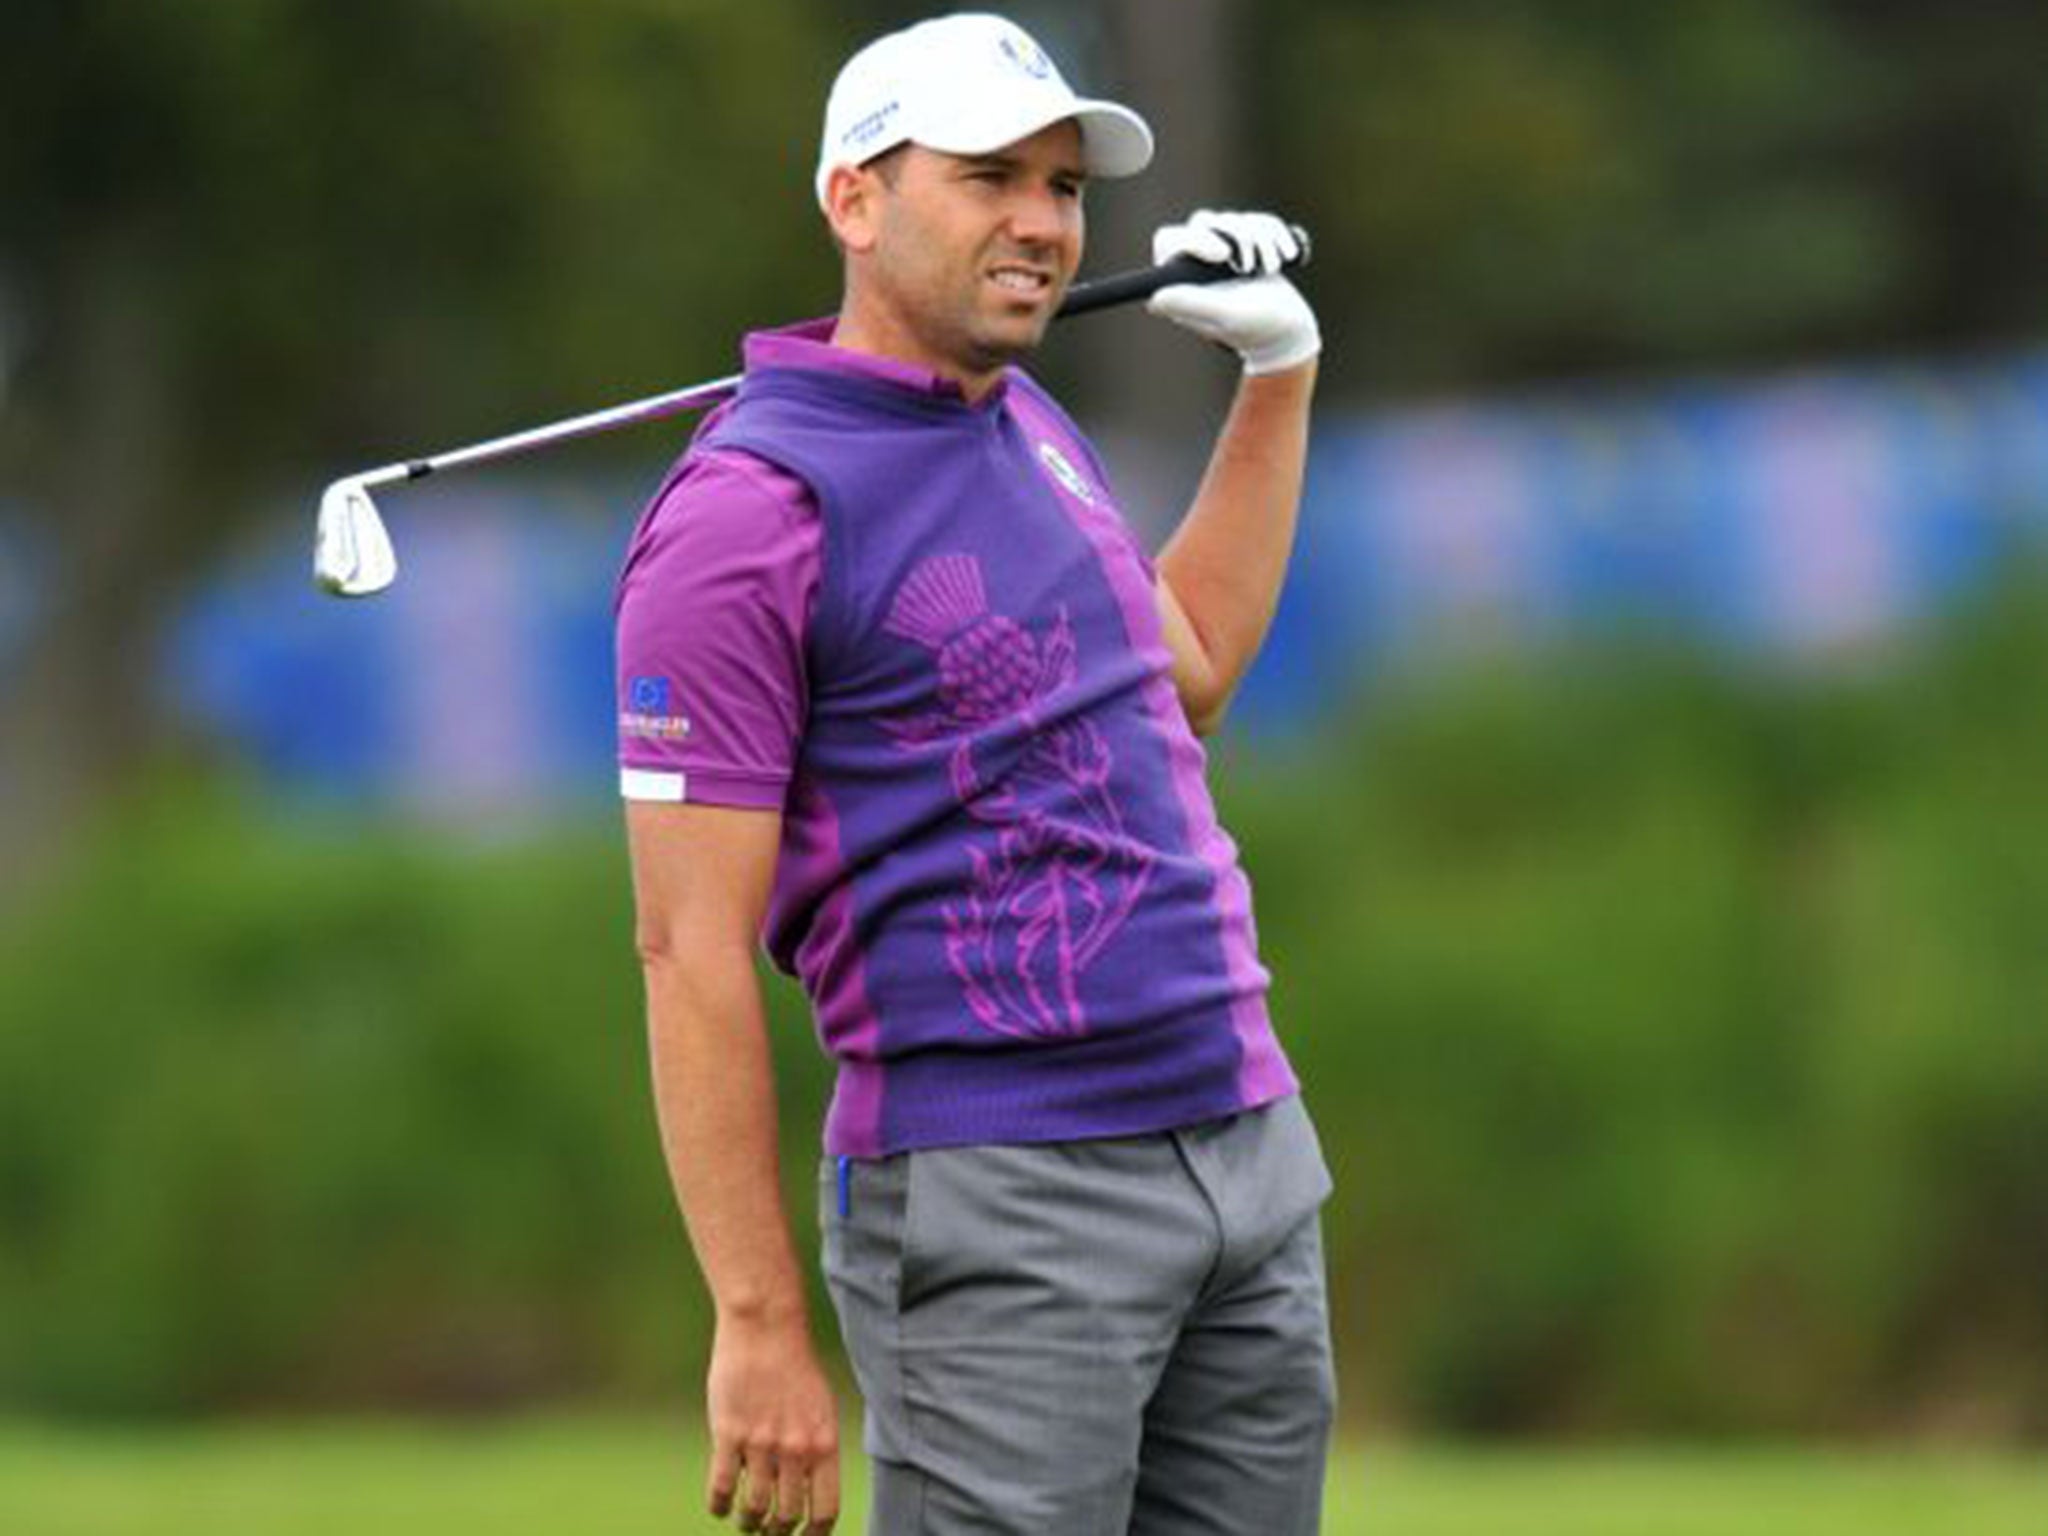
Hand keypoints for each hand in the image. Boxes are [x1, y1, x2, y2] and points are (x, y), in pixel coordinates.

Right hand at [705, 1316, 840, 1534]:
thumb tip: (810, 1490)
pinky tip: (720, 1506)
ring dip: (749, 1522)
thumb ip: (818, 1449)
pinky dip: (719, 1505)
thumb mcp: (821, 1409)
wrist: (766, 1328)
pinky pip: (722, 1487)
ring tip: (746, 1521)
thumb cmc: (795, 1367)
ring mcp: (761, 1443)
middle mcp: (796, 1449)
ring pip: (754, 1508)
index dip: (814, 1534)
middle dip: (777, 1531)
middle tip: (769, 1531)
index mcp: (824, 1444)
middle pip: (787, 1516)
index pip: (825, 1511)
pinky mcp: (728, 1434)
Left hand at [1146, 210, 1320, 375]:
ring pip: (1232, 219)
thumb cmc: (1255, 328)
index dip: (1195, 240)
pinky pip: (1257, 219)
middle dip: (1238, 238)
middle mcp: (1194, 263)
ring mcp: (1219, 249)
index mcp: (1179, 282)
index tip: (1223, 255)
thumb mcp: (1225, 316)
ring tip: (1270, 269)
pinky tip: (1287, 257)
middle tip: (1252, 269)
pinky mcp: (1243, 241)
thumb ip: (1191, 304)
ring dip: (1261, 240)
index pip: (1169, 240)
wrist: (1288, 329)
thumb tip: (1154, 297)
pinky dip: (1275, 234)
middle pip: (1203, 221)